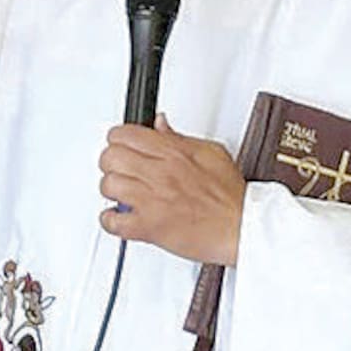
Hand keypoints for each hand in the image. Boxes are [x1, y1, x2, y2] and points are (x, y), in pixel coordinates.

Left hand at [98, 115, 245, 264]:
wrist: (242, 227)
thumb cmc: (230, 195)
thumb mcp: (210, 152)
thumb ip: (179, 137)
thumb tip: (160, 124)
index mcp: (173, 152)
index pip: (125, 134)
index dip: (117, 139)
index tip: (120, 146)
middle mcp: (160, 173)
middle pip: (110, 157)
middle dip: (110, 163)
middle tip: (118, 169)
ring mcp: (152, 200)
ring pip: (108, 186)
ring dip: (111, 190)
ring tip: (121, 193)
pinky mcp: (149, 227)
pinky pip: (113, 221)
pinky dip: (110, 220)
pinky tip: (119, 217)